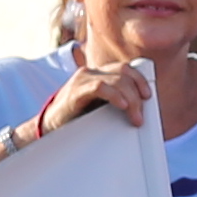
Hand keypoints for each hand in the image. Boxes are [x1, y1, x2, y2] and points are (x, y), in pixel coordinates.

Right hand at [30, 60, 151, 143]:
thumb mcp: (99, 107)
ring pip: (117, 80)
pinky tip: (121, 105)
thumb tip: (140, 109)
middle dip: (137, 93)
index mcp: (98, 75)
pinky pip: (100, 87)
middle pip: (124, 73)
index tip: (148, 96)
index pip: (125, 68)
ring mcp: (82, 79)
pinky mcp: (75, 90)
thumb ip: (116, 101)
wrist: (49, 128)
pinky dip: (114, 95)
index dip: (140, 79)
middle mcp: (91, 73)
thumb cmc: (75, 118)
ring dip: (131, 99)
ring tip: (135, 117)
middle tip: (141, 115)